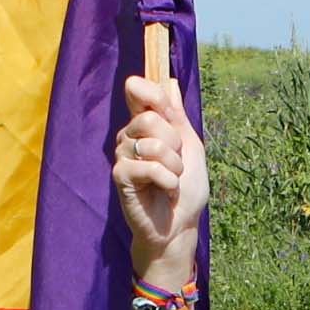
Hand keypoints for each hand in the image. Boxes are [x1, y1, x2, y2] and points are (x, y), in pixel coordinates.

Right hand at [109, 69, 206, 277]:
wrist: (180, 226)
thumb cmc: (185, 189)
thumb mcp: (189, 146)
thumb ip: (177, 116)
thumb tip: (171, 82)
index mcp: (144, 125)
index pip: (138, 90)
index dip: (153, 93)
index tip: (168, 112)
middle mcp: (129, 136)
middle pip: (150, 118)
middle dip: (174, 143)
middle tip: (175, 163)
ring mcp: (122, 156)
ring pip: (152, 143)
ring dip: (174, 166)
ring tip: (171, 180)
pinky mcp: (120, 177)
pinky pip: (150, 167)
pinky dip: (168, 181)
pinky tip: (165, 192)